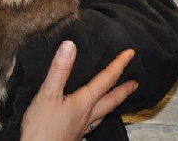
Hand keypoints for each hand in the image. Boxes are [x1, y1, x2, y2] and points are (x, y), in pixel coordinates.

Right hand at [21, 42, 136, 140]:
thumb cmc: (41, 128)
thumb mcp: (48, 94)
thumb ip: (59, 70)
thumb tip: (70, 45)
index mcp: (84, 103)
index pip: (106, 80)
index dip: (118, 65)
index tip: (130, 54)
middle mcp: (87, 115)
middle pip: (111, 100)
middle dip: (124, 89)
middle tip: (136, 83)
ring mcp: (82, 127)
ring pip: (103, 112)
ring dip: (113, 102)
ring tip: (118, 97)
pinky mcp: (74, 134)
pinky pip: (93, 122)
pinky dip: (98, 115)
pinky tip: (91, 116)